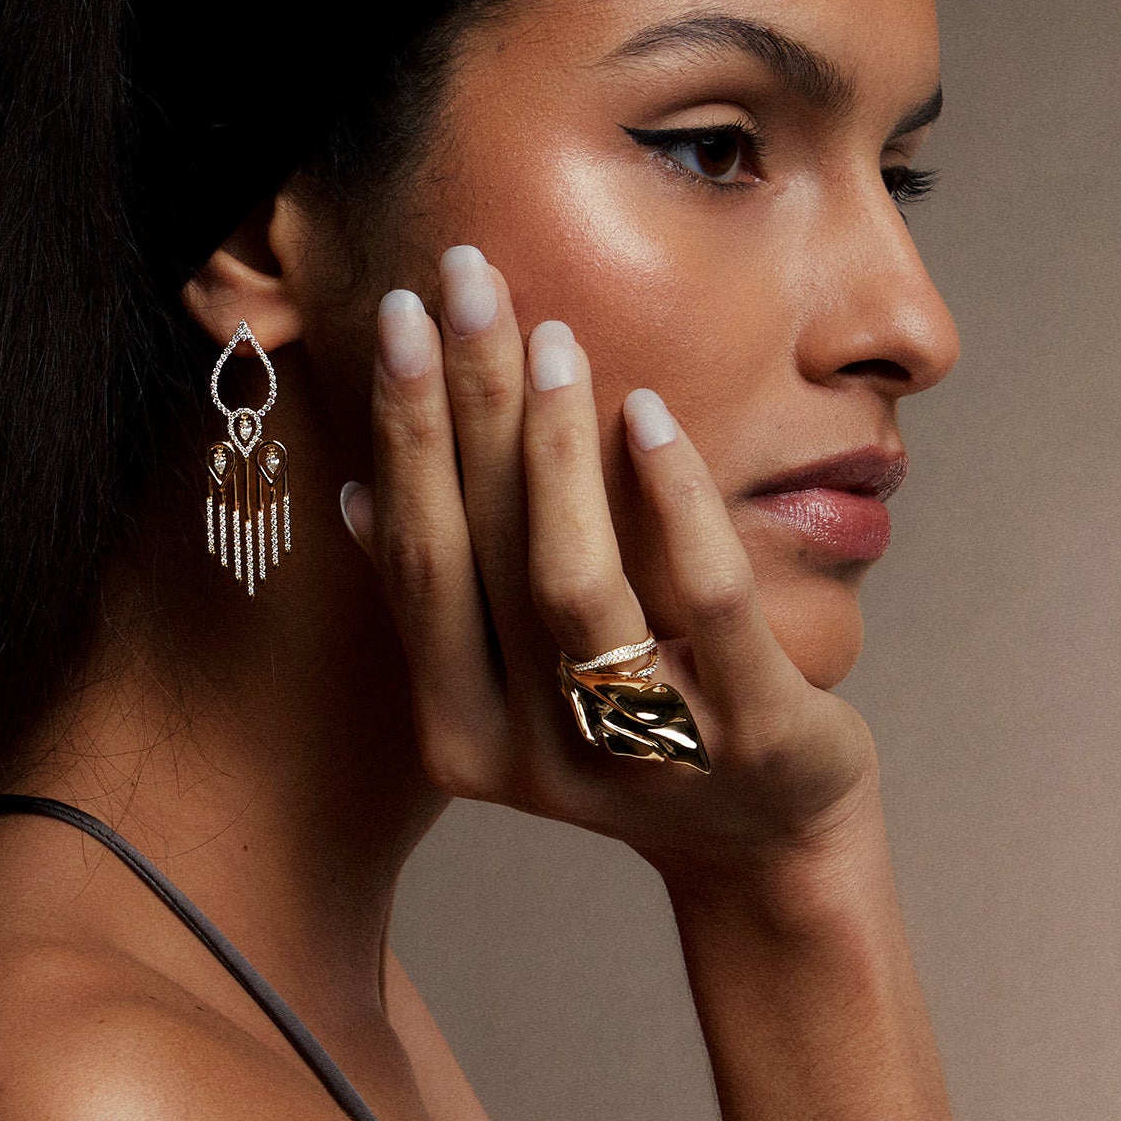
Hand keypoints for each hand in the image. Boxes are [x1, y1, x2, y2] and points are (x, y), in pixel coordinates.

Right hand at [347, 246, 883, 908]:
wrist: (766, 841)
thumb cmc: (630, 732)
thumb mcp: (519, 684)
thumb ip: (444, 601)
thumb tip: (354, 498)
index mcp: (457, 734)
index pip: (417, 561)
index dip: (404, 433)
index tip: (400, 319)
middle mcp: (528, 754)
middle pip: (478, 553)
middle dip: (460, 403)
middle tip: (460, 279)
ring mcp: (638, 753)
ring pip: (569, 579)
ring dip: (552, 445)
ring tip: (548, 334)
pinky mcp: (747, 734)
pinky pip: (702, 597)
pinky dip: (671, 496)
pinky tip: (649, 411)